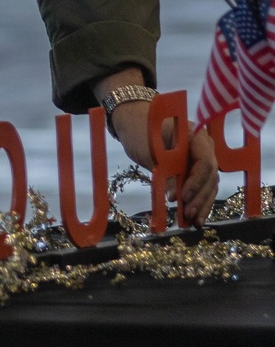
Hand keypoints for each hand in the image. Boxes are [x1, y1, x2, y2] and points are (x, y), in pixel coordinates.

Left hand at [104, 96, 218, 227]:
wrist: (136, 125)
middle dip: (199, 197)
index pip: (205, 161)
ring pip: (209, 185)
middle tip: (187, 213)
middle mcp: (205, 147)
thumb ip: (167, 171)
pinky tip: (195, 219)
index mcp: (196, 135)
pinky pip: (202, 188)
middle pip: (209, 176)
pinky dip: (199, 202)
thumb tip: (177, 198)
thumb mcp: (152, 151)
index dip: (196, 181)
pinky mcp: (195, 170)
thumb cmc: (142, 132)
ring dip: (202, 204)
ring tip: (193, 222)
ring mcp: (202, 159)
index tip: (184, 196)